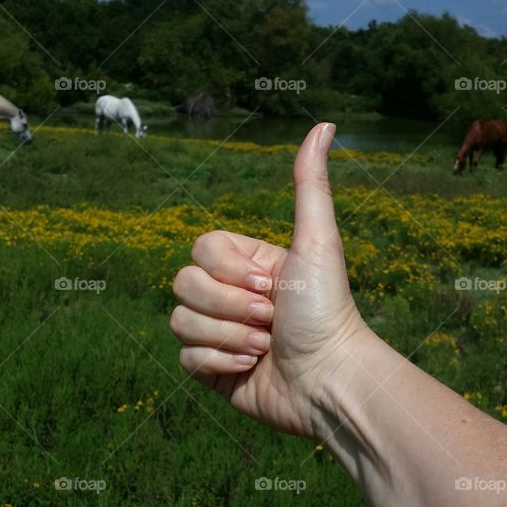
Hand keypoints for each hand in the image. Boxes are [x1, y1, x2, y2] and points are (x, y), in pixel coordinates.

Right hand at [170, 123, 376, 438]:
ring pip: (179, 321)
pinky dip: (218, 364)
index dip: (229, 270)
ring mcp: (218, 333)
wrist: (328, 381)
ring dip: (226, 337)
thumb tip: (324, 125)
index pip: (201, 248)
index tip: (270, 286)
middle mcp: (230, 295)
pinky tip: (251, 369)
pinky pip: (184, 358)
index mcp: (249, 264)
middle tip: (270, 320)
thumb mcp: (318, 242)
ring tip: (264, 348)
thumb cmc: (327, 310)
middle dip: (229, 306)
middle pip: (183, 283)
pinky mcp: (211, 370)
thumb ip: (310, 186)